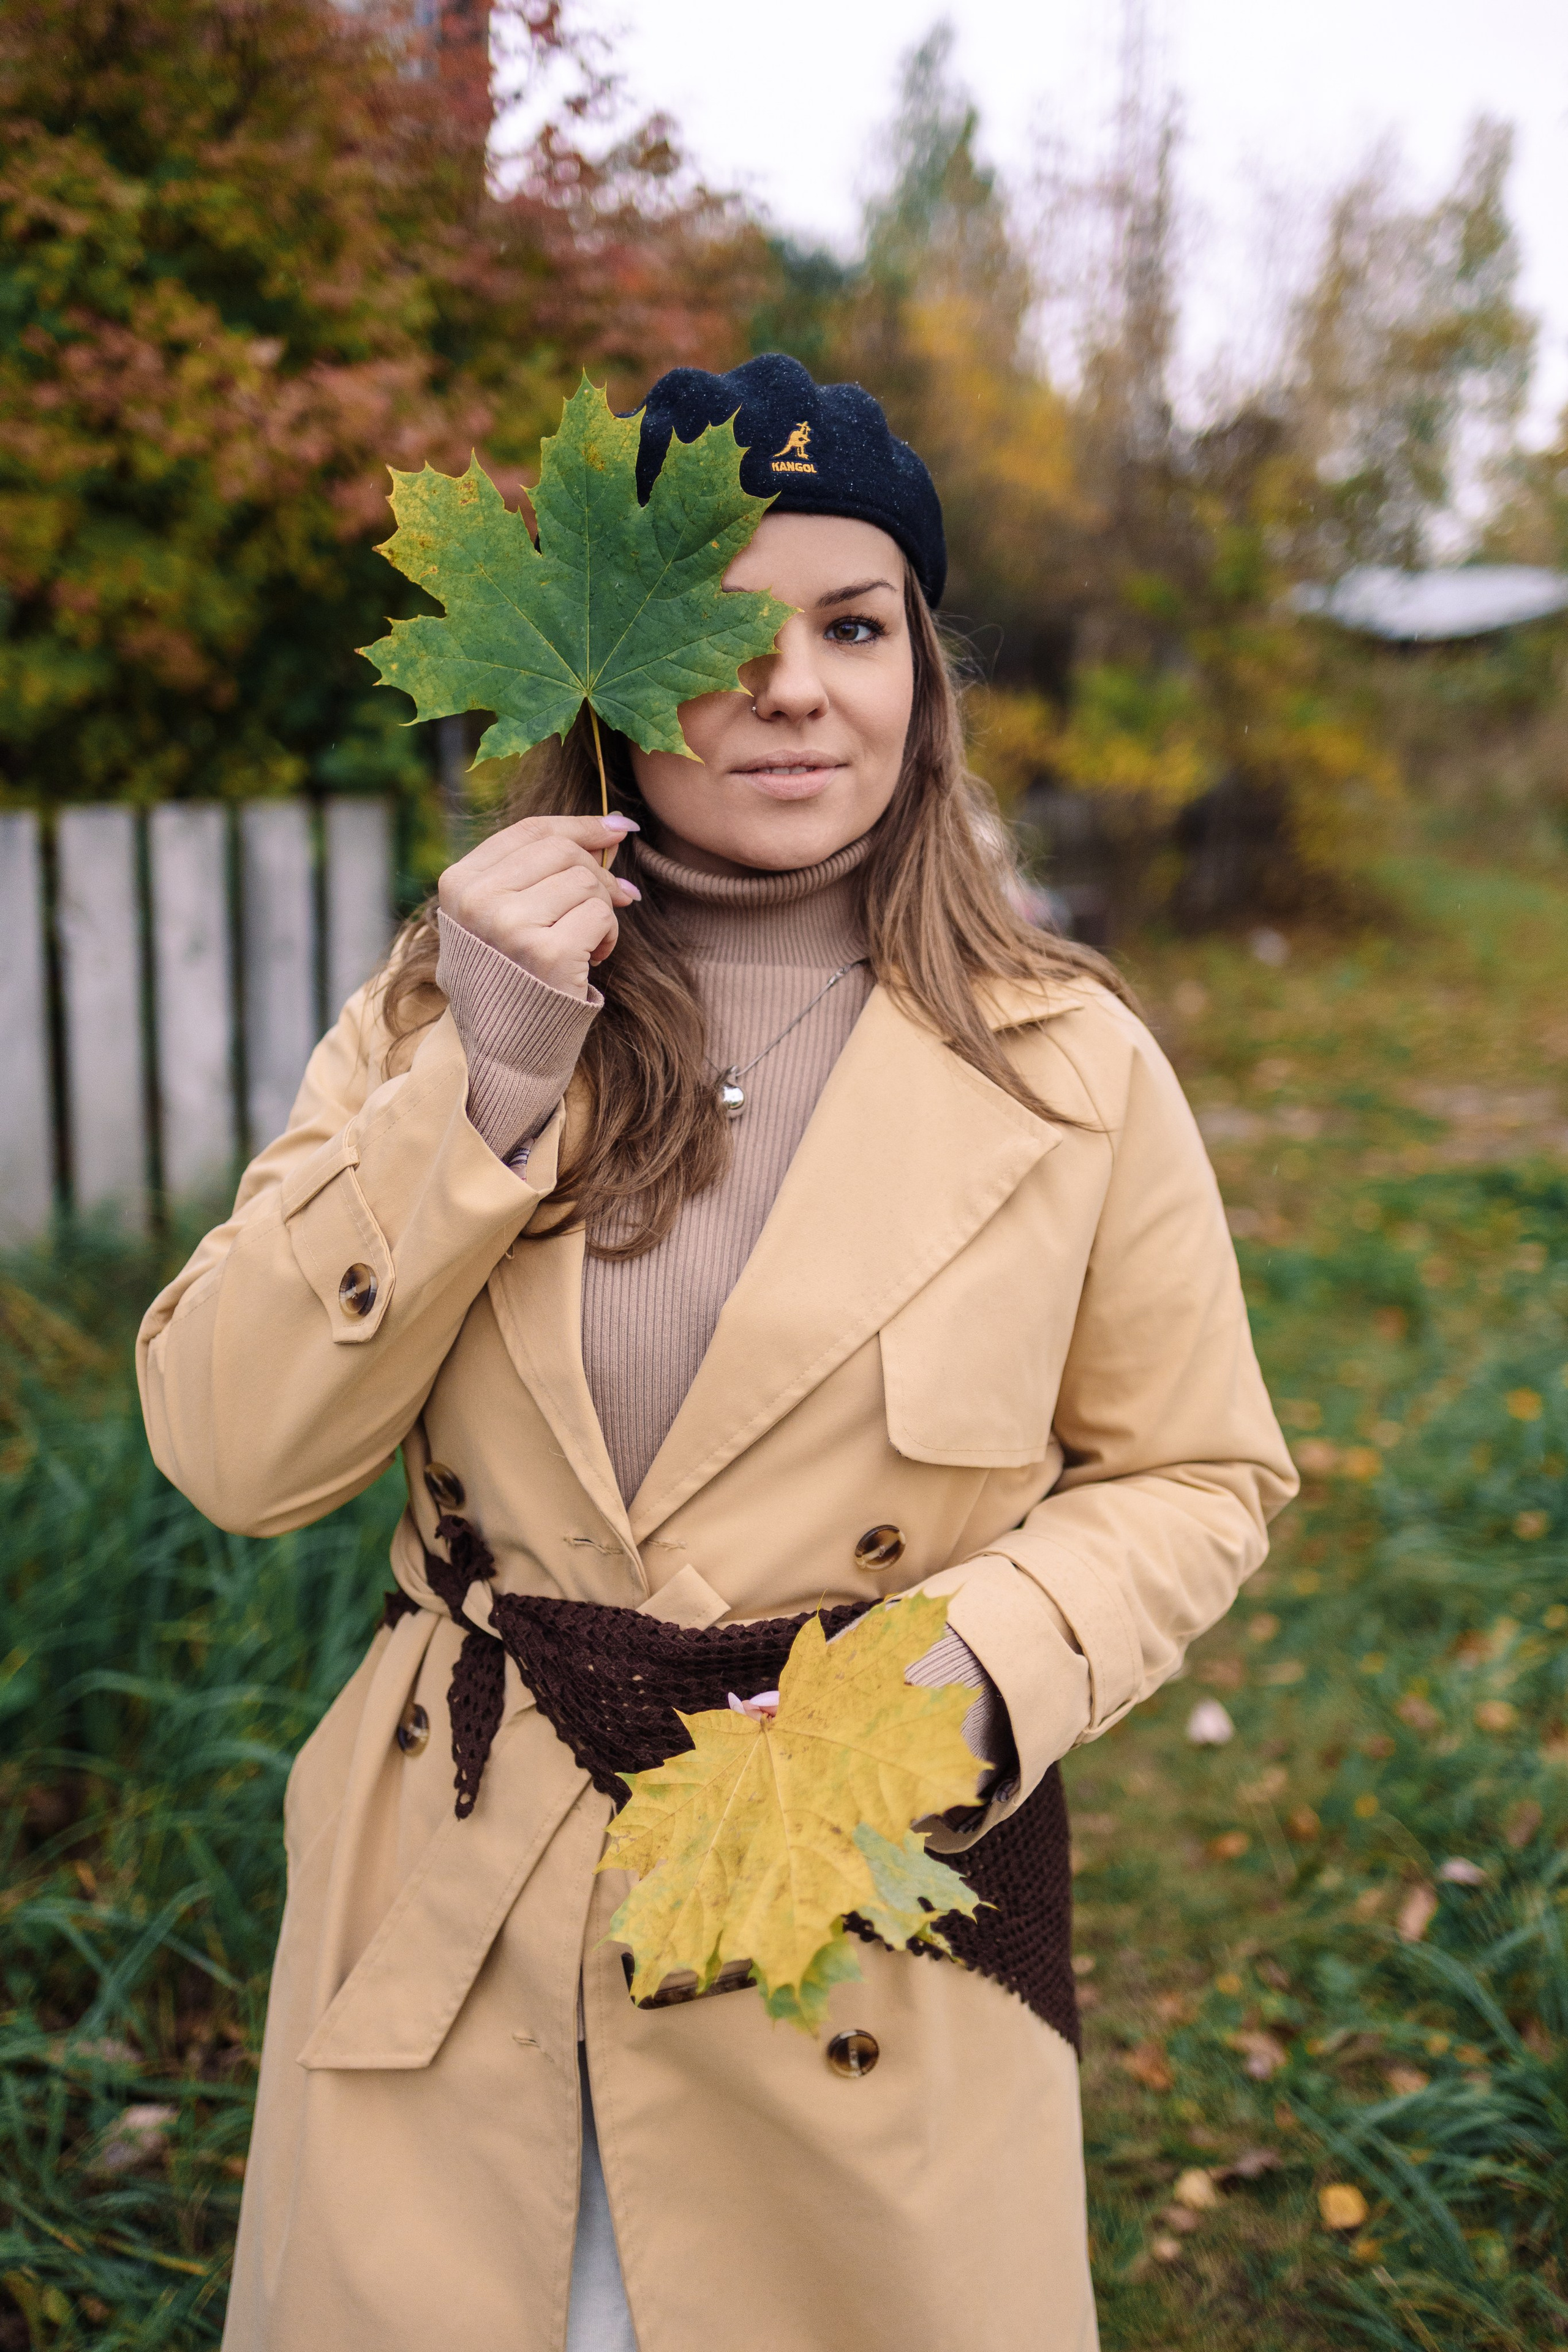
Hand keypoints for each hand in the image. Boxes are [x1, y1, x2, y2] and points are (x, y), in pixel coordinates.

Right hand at [437, 814, 639, 998]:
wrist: (499, 1053)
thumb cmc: (509, 979)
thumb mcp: (501, 917)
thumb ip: (537, 871)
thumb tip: (614, 830)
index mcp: (459, 883)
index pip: (530, 830)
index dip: (581, 825)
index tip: (619, 829)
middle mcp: (478, 900)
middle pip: (562, 851)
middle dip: (598, 873)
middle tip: (613, 902)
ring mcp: (509, 925)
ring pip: (585, 881)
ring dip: (603, 910)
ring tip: (588, 942)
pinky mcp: (546, 952)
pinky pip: (601, 915)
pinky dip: (609, 936)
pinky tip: (594, 959)